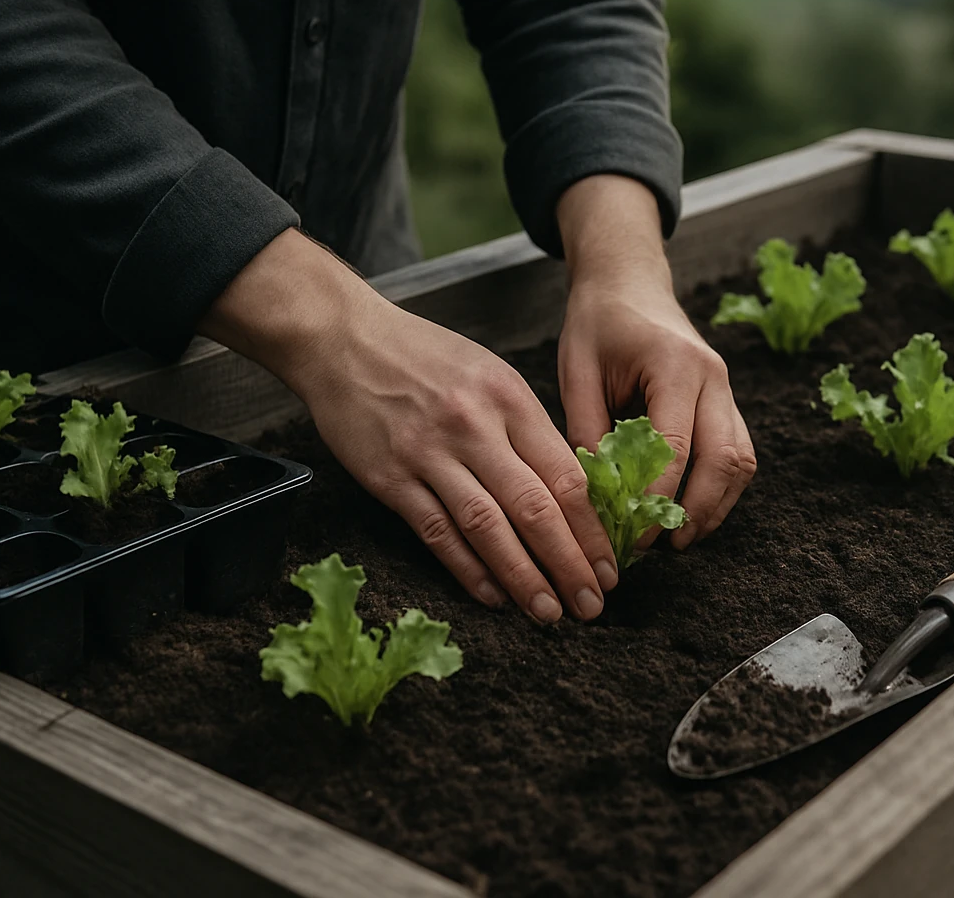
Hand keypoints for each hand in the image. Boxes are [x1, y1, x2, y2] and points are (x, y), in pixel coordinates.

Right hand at [199, 229, 617, 622]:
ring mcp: (429, 454)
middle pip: (534, 507)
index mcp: (509, 398)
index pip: (565, 475)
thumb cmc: (423, 356)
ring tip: (548, 612)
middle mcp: (474, 427)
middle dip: (569, 563)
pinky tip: (493, 596)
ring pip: (488, 527)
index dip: (592, 529)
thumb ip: (527, 426)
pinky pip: (437, 532)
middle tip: (591, 604)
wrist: (343, 340)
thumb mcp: (490, 373)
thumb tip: (569, 490)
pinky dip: (468, 570)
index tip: (610, 564)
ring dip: (523, 577)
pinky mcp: (390, 478)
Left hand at [557, 176, 756, 549]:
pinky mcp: (725, 401)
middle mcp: (713, 378)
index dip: (657, 497)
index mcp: (675, 365)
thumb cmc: (598, 322)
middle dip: (699, 510)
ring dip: (716, 505)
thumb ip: (586, 429)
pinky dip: (719, 487)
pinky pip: (737, 451)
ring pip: (741, 460)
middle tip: (664, 546)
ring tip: (679, 538)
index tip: (633, 534)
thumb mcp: (577, 368)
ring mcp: (726, 389)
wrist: (629, 280)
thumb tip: (595, 495)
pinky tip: (690, 511)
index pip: (676, 447)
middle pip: (725, 458)